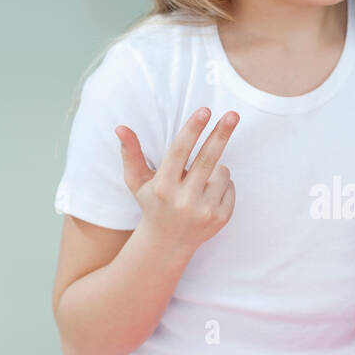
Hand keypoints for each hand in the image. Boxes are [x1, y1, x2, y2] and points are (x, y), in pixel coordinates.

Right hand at [116, 107, 238, 253]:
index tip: (205, 110)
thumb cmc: (152, 204)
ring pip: (222, 171)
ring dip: (215, 168)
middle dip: (221, 133)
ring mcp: (204, 211)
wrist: (167, 244)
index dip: (193, 129)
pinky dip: (222, 185)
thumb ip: (131, 153)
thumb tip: (120, 127)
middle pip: (208, 159)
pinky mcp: (220, 218)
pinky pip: (230, 186)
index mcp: (162, 187)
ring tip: (200, 181)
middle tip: (233, 114)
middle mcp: (183, 200)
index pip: (180, 151)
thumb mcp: (137, 181)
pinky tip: (207, 195)